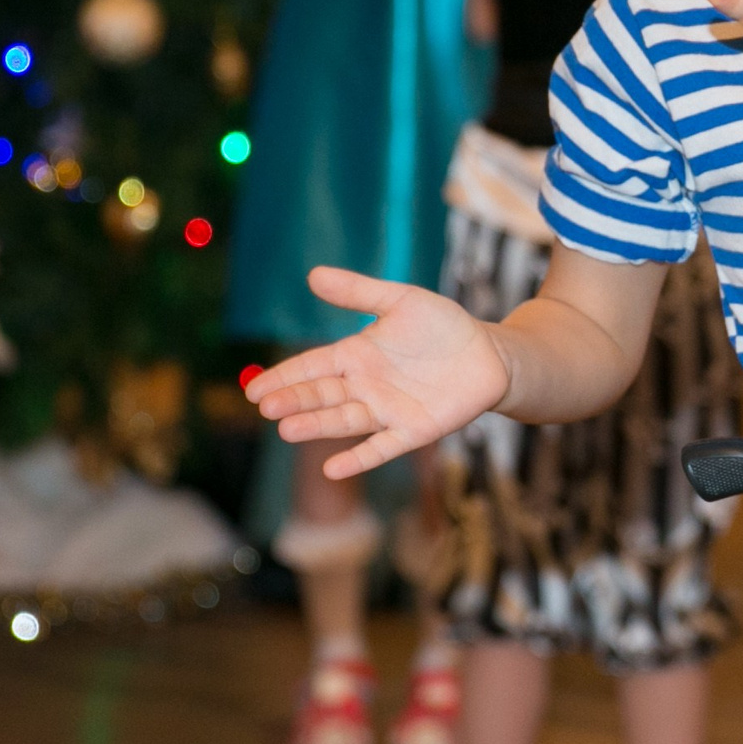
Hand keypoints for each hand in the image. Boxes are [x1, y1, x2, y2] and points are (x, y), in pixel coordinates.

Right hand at [245, 268, 508, 478]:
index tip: (253, 388)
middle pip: (322, 394)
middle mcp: (365, 386)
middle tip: (265, 406)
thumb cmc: (443, 325)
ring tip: (286, 430)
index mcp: (356, 355)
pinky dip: (359, 458)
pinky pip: (383, 447)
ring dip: (317, 425)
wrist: (489, 353)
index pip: (312, 366)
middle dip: (294, 400)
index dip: (284, 376)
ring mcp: (388, 410)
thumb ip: (360, 292)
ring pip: (345, 420)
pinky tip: (333, 468)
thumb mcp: (401, 301)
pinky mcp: (414, 430)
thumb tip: (313, 275)